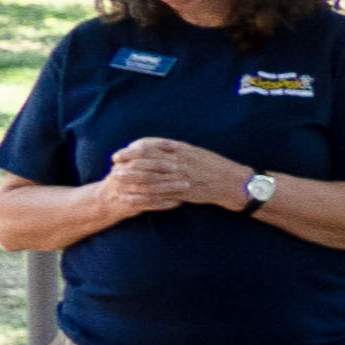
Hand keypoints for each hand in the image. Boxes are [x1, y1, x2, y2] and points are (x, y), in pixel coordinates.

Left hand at [101, 138, 246, 215]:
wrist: (231, 182)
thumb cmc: (213, 165)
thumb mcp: (194, 151)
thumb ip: (173, 149)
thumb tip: (153, 147)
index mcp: (180, 150)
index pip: (151, 146)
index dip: (133, 150)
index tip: (121, 153)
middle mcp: (178, 162)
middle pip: (146, 161)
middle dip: (128, 163)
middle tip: (113, 165)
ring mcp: (179, 178)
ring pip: (150, 178)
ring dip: (131, 179)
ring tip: (116, 179)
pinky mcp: (181, 193)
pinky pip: (158, 195)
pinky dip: (142, 196)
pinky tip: (130, 197)